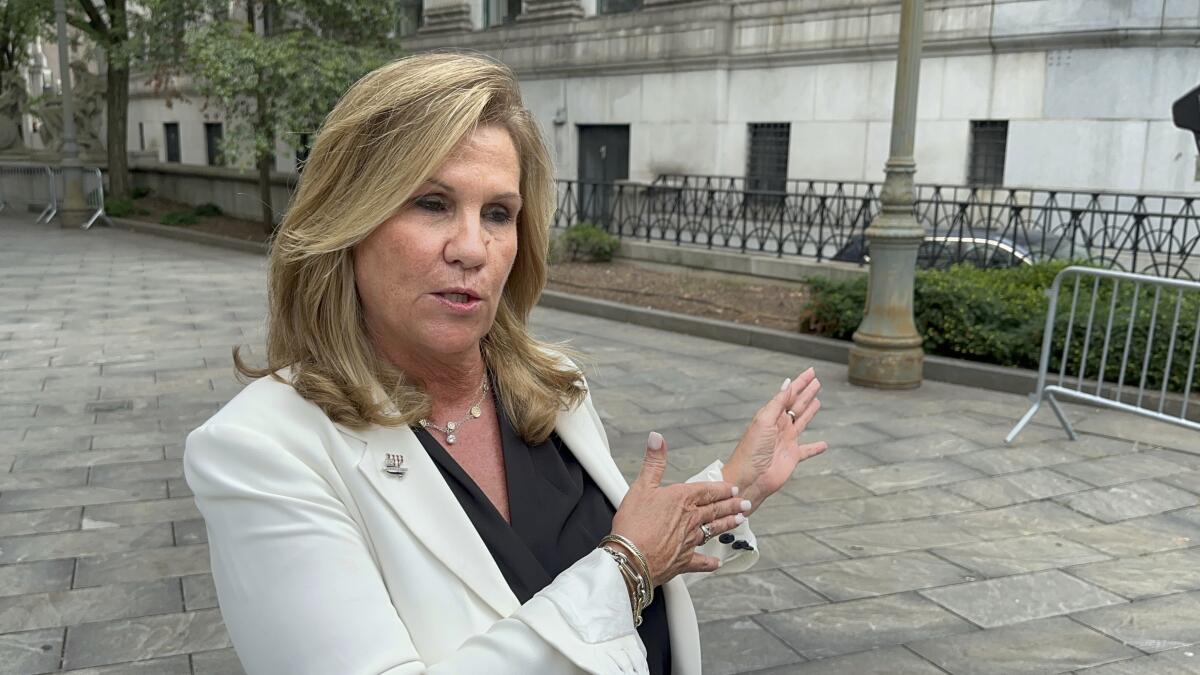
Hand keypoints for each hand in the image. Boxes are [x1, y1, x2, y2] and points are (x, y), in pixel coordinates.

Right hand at [610, 432, 751, 586]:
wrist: (631, 558)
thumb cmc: (634, 524)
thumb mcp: (641, 486)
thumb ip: (653, 461)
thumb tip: (657, 438)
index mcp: (682, 499)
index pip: (708, 490)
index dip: (722, 488)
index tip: (734, 488)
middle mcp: (691, 519)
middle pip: (716, 510)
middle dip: (732, 505)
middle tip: (745, 503)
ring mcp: (689, 541)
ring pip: (713, 531)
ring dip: (727, 525)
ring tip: (739, 521)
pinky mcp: (684, 560)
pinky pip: (700, 561)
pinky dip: (709, 563)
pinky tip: (717, 563)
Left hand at [722, 367, 827, 513]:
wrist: (749, 478)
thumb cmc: (752, 450)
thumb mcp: (764, 421)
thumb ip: (778, 403)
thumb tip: (788, 383)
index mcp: (771, 415)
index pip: (789, 394)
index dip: (800, 382)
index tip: (811, 371)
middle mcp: (779, 426)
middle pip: (796, 405)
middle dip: (806, 392)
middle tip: (816, 381)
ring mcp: (786, 441)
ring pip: (802, 422)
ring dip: (810, 411)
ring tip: (818, 401)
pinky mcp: (792, 457)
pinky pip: (807, 450)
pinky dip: (816, 448)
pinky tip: (824, 445)